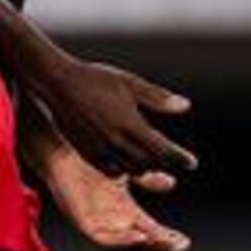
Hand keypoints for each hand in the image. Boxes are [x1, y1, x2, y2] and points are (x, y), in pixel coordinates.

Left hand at [31, 129, 189, 250]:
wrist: (61, 151)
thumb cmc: (89, 161)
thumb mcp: (126, 170)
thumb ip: (148, 178)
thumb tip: (172, 182)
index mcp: (123, 211)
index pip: (149, 231)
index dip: (166, 238)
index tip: (185, 241)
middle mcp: (112, 221)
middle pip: (141, 243)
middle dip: (161, 247)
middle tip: (180, 246)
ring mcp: (97, 224)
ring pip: (124, 246)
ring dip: (145, 247)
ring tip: (164, 244)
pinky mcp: (82, 223)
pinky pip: (104, 239)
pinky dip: (122, 240)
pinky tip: (139, 234)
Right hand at [32, 50, 195, 179]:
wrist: (58, 84)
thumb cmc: (96, 79)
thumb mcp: (130, 83)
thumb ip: (158, 97)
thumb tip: (185, 106)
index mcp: (130, 124)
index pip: (163, 150)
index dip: (179, 159)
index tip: (191, 163)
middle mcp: (116, 141)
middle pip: (150, 162)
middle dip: (165, 163)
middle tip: (176, 160)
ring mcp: (100, 150)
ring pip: (132, 169)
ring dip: (146, 167)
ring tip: (155, 162)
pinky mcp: (87, 154)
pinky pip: (112, 170)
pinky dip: (125, 169)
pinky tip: (130, 163)